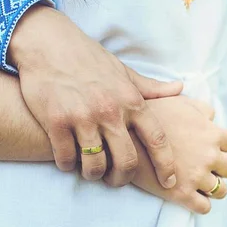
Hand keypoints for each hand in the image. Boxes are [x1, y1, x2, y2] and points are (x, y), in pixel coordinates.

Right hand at [8, 5, 181, 187]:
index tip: (169, 182)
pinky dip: (67, 165)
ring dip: (94, 174)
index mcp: (132, 101)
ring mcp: (82, 117)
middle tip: (116, 180)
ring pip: (95, 165)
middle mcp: (110, 111)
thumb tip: (179, 88)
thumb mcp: (124, 72)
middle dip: (122, 179)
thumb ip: (151, 88)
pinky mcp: (56, 121)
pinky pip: (65, 158)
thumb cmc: (89, 60)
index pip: (157, 140)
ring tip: (91, 171)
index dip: (166, 165)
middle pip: (127, 161)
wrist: (48, 43)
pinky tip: (68, 160)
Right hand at [128, 96, 226, 212]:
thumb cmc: (150, 115)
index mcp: (211, 133)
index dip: (220, 146)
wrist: (125, 135)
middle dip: (222, 169)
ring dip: (213, 189)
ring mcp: (197, 177)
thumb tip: (210, 115)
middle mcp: (208, 156)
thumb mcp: (177, 102)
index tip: (209, 149)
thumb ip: (198, 107)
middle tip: (207, 168)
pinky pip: (204, 208)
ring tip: (199, 186)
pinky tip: (191, 199)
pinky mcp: (182, 195)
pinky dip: (201, 205)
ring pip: (221, 191)